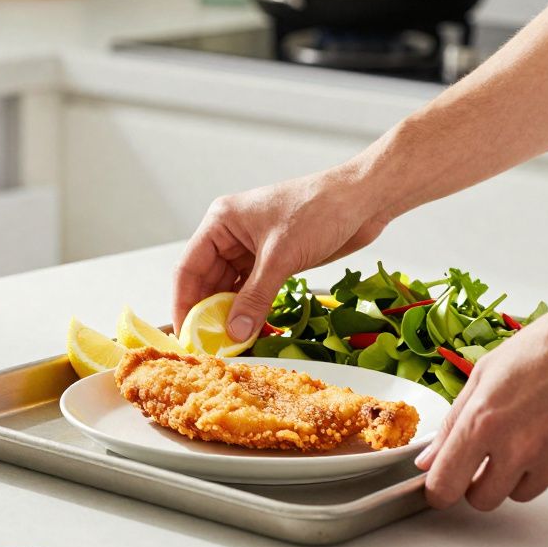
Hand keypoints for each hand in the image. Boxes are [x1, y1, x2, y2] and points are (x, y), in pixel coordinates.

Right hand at [173, 171, 392, 338]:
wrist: (363, 199)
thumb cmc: (320, 209)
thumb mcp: (281, 256)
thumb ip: (255, 297)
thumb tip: (234, 332)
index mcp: (222, 222)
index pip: (189, 268)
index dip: (184, 303)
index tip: (185, 335)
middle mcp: (231, 235)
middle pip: (207, 281)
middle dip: (207, 314)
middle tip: (209, 346)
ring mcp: (252, 248)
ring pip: (231, 288)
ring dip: (230, 314)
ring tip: (230, 344)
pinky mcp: (274, 260)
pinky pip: (253, 290)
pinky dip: (251, 310)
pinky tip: (251, 330)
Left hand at [414, 301, 547, 509]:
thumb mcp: (486, 372)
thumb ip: (453, 423)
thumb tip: (430, 459)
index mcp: (484, 422)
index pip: (445, 486)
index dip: (439, 490)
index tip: (440, 487)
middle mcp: (518, 449)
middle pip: (483, 500)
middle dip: (479, 483)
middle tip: (488, 455)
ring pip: (521, 492)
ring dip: (519, 473)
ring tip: (534, 428)